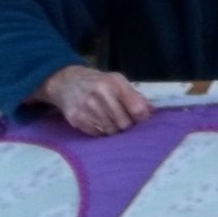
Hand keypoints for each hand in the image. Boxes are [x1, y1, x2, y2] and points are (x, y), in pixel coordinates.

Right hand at [38, 65, 153, 135]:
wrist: (66, 82)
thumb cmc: (98, 83)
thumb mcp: (117, 81)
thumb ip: (135, 96)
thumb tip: (151, 113)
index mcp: (114, 83)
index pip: (136, 108)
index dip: (143, 118)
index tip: (142, 121)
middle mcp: (100, 93)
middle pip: (125, 123)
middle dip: (128, 126)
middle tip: (126, 124)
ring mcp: (87, 107)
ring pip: (112, 131)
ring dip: (115, 131)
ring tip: (113, 123)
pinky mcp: (76, 119)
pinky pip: (98, 134)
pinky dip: (102, 132)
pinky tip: (100, 123)